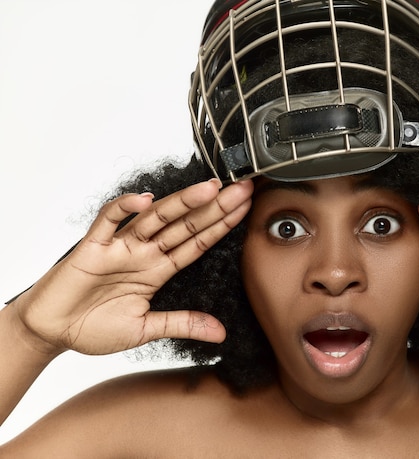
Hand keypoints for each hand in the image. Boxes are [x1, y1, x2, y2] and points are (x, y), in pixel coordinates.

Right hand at [12, 179, 252, 355]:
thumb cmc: (94, 327)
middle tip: (244, 189)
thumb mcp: (146, 329)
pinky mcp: (92, 248)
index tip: (246, 210)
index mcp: (158, 270)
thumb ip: (182, 324)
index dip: (222, 226)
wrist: (52, 332)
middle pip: (185, 225)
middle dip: (215, 208)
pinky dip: (123, 208)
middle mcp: (144, 253)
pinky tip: (145, 199)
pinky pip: (108, 222)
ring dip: (182, 203)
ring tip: (210, 188)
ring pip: (155, 218)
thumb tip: (220, 333)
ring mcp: (120, 248)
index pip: (197, 243)